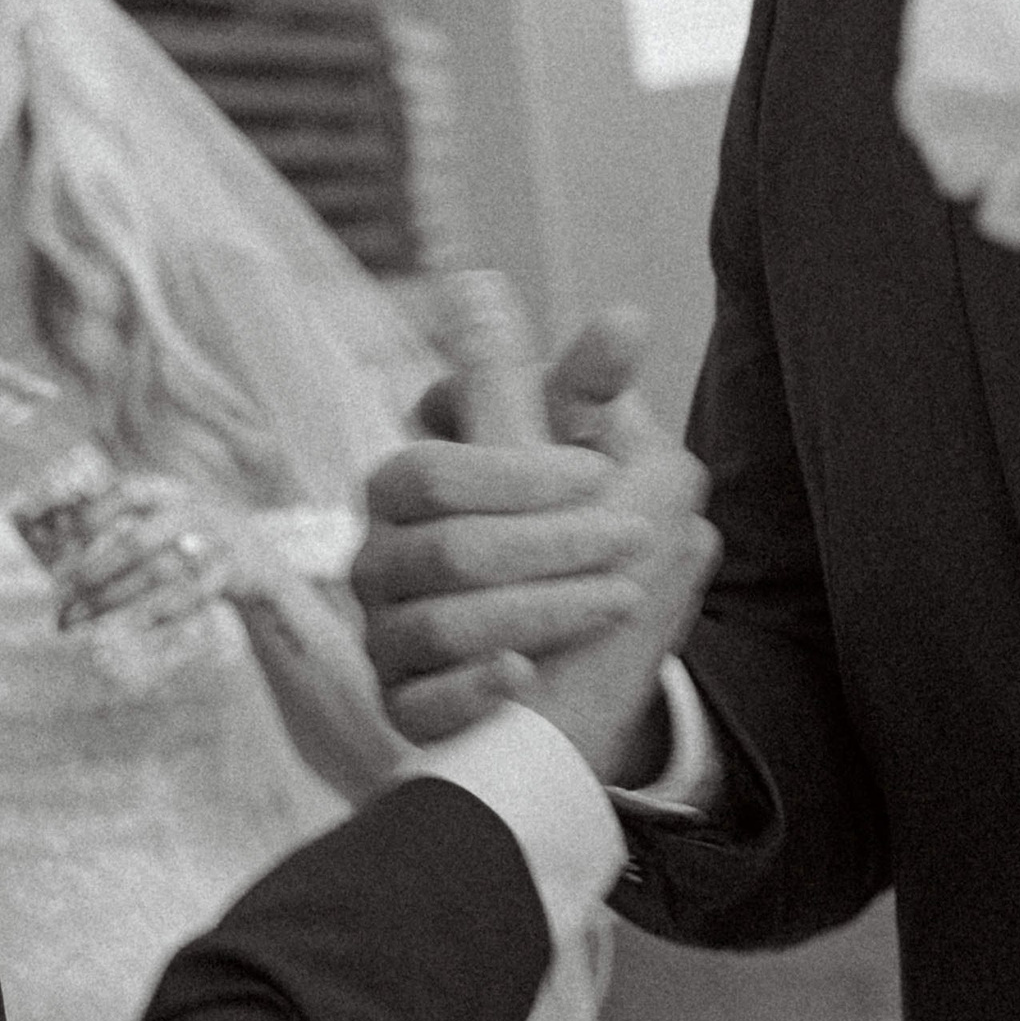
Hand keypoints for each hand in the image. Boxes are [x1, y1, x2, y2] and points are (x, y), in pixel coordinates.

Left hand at [46, 473, 246, 630]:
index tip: (60, 544)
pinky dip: (163, 611)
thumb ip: (126, 520)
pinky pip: (193, 594)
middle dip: (96, 572)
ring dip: (116, 598)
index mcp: (171, 491)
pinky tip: (136, 625)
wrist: (262, 560)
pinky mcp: (232, 570)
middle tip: (63, 596)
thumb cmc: (194, 539)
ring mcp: (215, 539)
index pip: (127, 492)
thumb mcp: (167, 517)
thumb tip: (55, 535)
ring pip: (159, 573)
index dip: (92, 514)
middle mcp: (193, 510)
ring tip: (82, 618)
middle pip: (137, 542)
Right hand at [355, 310, 717, 765]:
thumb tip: (628, 314)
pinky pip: (422, 704)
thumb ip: (589, 387)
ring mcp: (387, 634)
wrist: (578, 665)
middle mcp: (383, 558)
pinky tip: (526, 673)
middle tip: (636, 540)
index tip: (593, 470)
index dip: (519, 472)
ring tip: (620, 601)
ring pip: (443, 625)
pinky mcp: (403, 706)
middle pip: (449, 547)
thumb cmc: (570, 535)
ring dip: (544, 610)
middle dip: (552, 544)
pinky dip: (478, 687)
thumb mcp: (587, 458)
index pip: (434, 472)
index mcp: (409, 488)